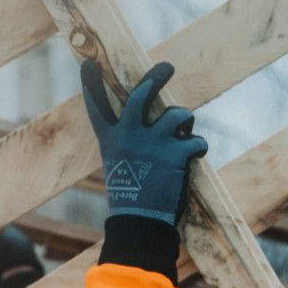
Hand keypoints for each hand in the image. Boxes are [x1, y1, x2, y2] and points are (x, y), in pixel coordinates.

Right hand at [81, 61, 207, 228]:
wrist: (141, 222)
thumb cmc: (132, 196)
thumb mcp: (120, 164)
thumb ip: (130, 141)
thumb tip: (155, 120)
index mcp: (112, 139)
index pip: (97, 107)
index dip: (91, 84)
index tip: (88, 65)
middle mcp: (129, 135)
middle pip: (142, 94)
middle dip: (156, 76)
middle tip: (167, 67)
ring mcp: (153, 142)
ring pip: (178, 114)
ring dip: (185, 122)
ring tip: (184, 135)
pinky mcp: (176, 153)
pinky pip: (196, 140)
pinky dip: (198, 148)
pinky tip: (193, 157)